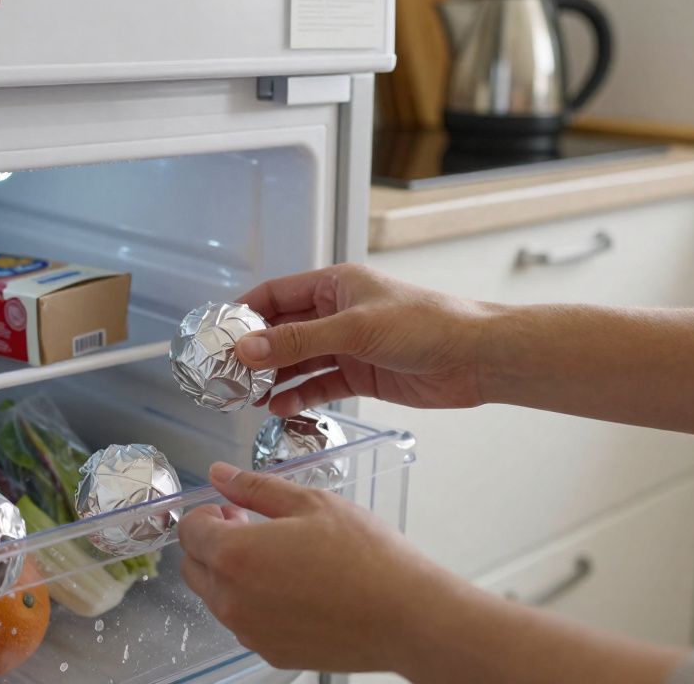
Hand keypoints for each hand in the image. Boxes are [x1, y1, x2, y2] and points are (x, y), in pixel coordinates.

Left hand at [177, 462, 459, 672]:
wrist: (406, 615)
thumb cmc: (364, 555)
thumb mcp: (310, 503)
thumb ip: (254, 488)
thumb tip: (219, 474)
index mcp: (235, 555)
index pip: (187, 531)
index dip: (206, 514)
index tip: (232, 510)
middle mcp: (231, 600)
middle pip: (193, 567)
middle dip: (212, 543)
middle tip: (251, 528)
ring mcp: (249, 631)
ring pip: (217, 597)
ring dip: (232, 574)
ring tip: (280, 558)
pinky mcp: (270, 652)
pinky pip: (245, 622)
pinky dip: (255, 603)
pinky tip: (294, 588)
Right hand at [236, 264, 489, 415]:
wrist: (475, 358)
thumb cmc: (426, 325)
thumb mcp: (354, 329)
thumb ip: (298, 340)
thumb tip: (248, 349)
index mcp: (335, 285)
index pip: (276, 293)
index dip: (246, 312)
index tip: (219, 334)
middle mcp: (337, 312)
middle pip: (283, 330)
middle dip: (256, 352)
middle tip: (227, 373)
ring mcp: (348, 345)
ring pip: (298, 360)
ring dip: (274, 378)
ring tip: (247, 397)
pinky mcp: (360, 374)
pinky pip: (319, 384)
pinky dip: (298, 395)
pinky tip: (279, 408)